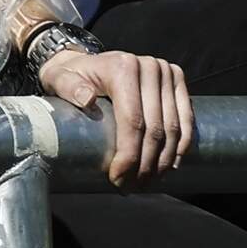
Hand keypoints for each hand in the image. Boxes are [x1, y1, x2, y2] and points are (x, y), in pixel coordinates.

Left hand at [34, 44, 189, 185]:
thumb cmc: (71, 75)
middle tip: (133, 186)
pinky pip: (186, 118)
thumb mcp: (60, 79)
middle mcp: (149, 67)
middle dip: (145, 164)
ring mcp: (165, 72)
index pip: (133, 120)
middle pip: (155, 128)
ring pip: (173, 128)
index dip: (129, 155)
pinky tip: (170, 165)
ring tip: (149, 181)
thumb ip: (69, 88)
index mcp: (123, 68)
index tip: (119, 178)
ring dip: (163, 160)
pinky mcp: (176, 79)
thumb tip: (86, 98)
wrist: (86, 61)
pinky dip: (181, 145)